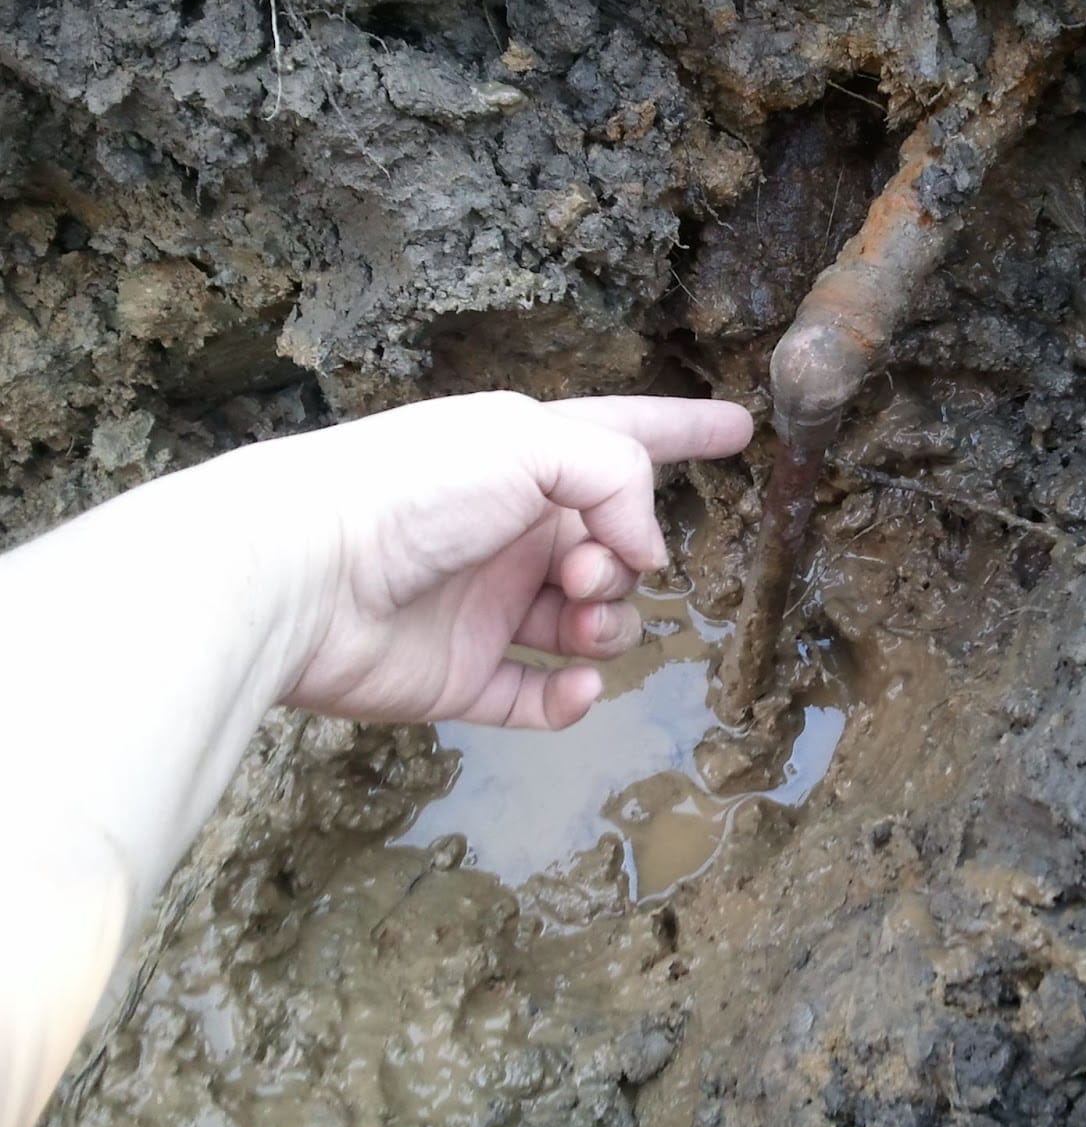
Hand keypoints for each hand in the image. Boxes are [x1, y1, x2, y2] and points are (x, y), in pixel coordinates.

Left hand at [252, 392, 751, 728]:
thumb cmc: (410, 489)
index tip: (741, 428)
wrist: (304, 577)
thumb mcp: (531, 443)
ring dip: (608, 628)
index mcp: (526, 461)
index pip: (624, 437)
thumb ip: (618, 479)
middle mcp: (514, 532)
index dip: (684, 430)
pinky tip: (575, 684)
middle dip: (624, 566)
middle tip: (578, 570)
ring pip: (593, 626)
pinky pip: (543, 697)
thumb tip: (647, 553)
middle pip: (617, 553)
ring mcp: (491, 607)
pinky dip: (572, 697)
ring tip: (574, 622)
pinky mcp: (465, 676)